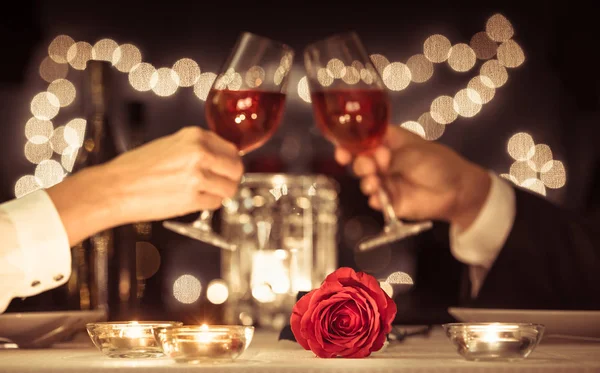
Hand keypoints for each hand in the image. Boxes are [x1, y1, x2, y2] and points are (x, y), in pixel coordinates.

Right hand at [48, 127, 243, 244]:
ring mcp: (197, 176)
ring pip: (229, 189)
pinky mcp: (192, 199)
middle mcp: (200, 153)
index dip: (230, 162)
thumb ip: (198, 148)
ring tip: (203, 193)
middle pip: (237, 169)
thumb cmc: (137, 167)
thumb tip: (221, 158)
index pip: (233, 150)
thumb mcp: (171, 144)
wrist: (114, 188)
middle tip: (220, 184)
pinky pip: (216, 204)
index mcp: (195, 136)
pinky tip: (193, 200)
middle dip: (230, 179)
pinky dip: (208, 204)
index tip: (225, 169)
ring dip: (220, 194)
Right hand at [335, 126, 490, 229]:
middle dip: (360, 164)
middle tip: (370, 168)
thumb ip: (393, 158)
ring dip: (366, 182)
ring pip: (365, 181)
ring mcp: (386, 181)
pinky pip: (375, 201)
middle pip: (360, 160)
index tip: (343, 152)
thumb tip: (376, 160)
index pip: (364, 140)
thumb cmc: (438, 163)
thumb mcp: (415, 155)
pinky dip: (375, 200)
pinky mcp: (390, 201)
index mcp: (389, 142)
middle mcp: (384, 161)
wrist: (457, 191)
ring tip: (376, 184)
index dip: (350, 144)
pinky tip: (379, 199)